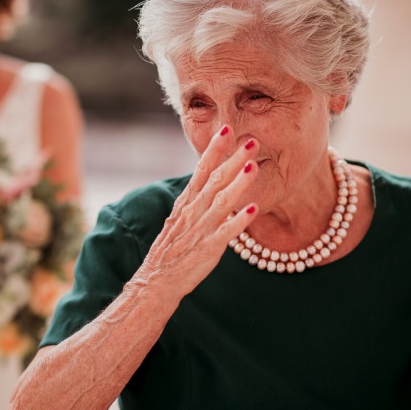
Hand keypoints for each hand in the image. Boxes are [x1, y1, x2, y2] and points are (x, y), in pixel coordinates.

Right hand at [136, 125, 258, 298]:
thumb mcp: (179, 218)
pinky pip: (225, 233)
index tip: (226, 129)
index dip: (214, 149)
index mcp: (186, 202)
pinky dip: (239, 221)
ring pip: (222, 202)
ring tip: (254, 166)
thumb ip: (196, 200)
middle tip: (251, 140)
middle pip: (215, 180)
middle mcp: (193, 211)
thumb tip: (211, 181)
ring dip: (239, 184)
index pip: (201, 169)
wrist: (156, 280)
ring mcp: (200, 229)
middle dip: (233, 159)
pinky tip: (254, 210)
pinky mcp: (207, 249)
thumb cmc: (171, 249)